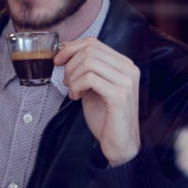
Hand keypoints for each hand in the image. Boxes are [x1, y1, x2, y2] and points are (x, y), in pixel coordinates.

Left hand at [56, 38, 140, 165]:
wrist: (119, 143)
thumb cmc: (105, 117)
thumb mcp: (94, 87)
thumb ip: (86, 70)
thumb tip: (65, 53)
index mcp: (124, 64)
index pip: (93, 43)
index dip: (71, 48)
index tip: (58, 60)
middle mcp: (129, 69)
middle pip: (90, 50)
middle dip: (70, 64)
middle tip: (66, 81)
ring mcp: (126, 81)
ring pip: (89, 63)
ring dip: (72, 77)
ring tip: (72, 91)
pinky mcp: (119, 95)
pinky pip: (90, 79)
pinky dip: (76, 86)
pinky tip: (76, 97)